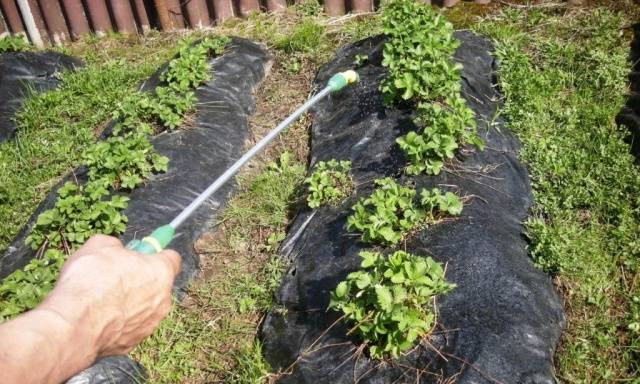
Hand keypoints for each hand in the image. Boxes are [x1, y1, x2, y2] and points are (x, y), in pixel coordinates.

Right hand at [38, 234, 180, 355]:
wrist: (75, 322)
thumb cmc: (91, 279)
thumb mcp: (100, 245)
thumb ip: (115, 245)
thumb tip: (116, 250)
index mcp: (161, 271)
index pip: (172, 258)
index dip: (156, 254)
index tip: (142, 254)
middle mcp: (163, 299)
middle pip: (158, 284)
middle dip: (141, 279)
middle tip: (115, 276)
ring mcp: (150, 323)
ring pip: (145, 308)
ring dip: (130, 303)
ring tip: (103, 300)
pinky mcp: (134, 342)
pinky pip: (130, 327)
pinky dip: (118, 322)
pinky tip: (99, 319)